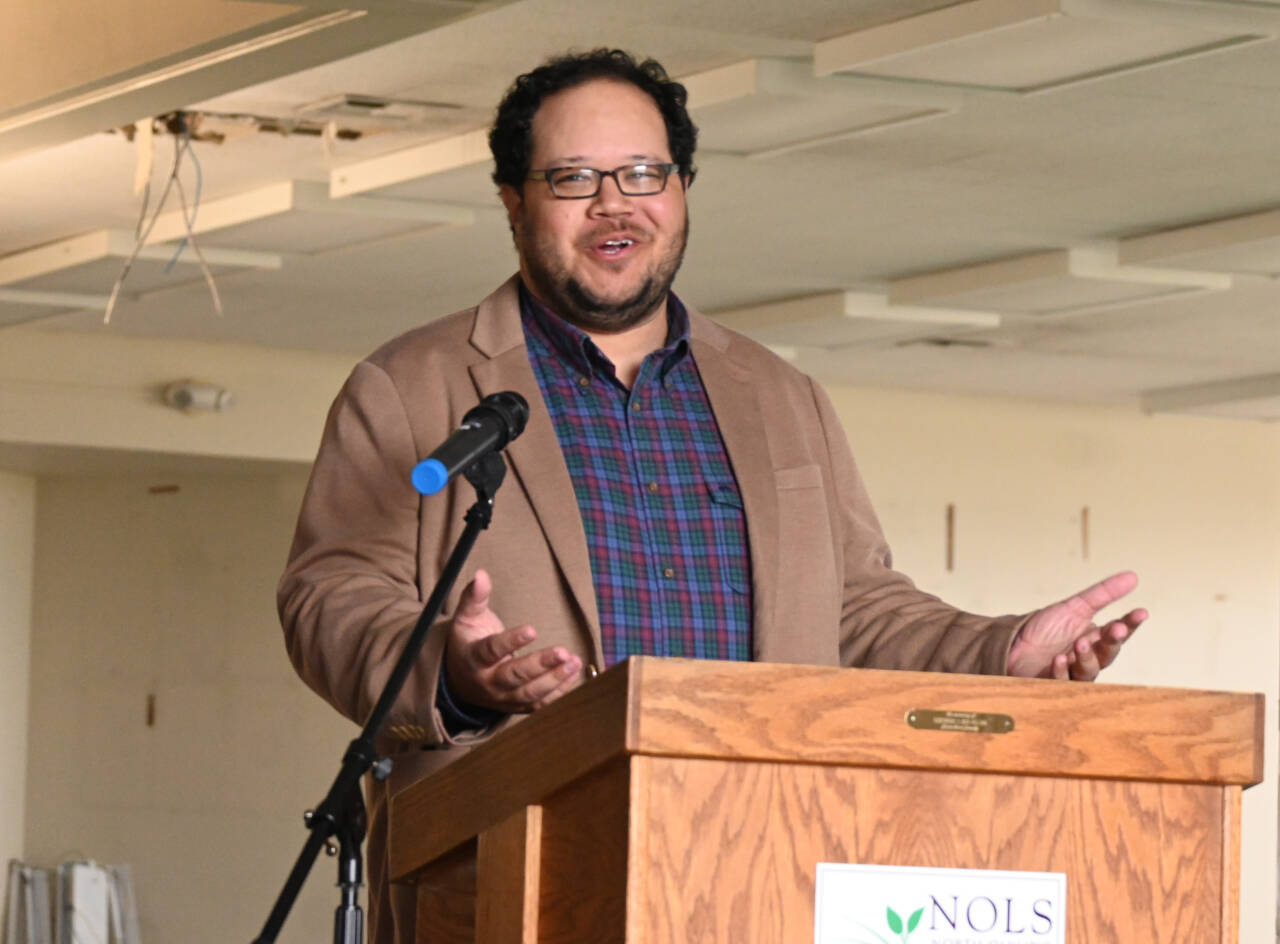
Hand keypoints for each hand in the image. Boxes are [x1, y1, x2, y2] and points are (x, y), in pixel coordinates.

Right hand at [443, 569, 582, 712]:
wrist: (461, 681)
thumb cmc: (468, 643)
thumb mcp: (466, 619)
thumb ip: (474, 597)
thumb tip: (481, 574)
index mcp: (474, 658)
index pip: (491, 651)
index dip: (511, 641)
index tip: (532, 629)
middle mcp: (488, 681)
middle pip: (514, 676)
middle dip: (540, 665)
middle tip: (562, 651)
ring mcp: (504, 697)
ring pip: (530, 694)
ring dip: (555, 679)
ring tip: (574, 661)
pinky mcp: (518, 706)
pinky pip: (541, 704)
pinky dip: (560, 692)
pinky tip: (575, 674)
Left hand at [1006, 571, 1146, 680]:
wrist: (1014, 642)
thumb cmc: (1046, 627)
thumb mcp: (1075, 607)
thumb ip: (1103, 594)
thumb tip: (1133, 576)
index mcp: (1096, 638)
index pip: (1120, 632)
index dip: (1131, 623)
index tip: (1141, 612)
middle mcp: (1088, 657)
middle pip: (1108, 653)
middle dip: (1113, 641)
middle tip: (1117, 629)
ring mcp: (1072, 672)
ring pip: (1089, 671)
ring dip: (1087, 657)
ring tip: (1080, 643)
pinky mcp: (1052, 683)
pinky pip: (1062, 681)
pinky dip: (1061, 671)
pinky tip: (1058, 659)